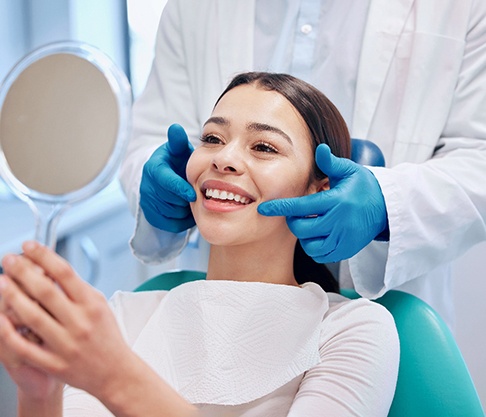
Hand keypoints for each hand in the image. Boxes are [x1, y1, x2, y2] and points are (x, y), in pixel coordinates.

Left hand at [0, 242, 133, 399]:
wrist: (114, 372)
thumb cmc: (107, 336)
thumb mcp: (101, 305)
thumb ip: (78, 289)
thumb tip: (52, 269)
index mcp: (92, 305)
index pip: (65, 273)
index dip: (44, 256)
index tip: (29, 246)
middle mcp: (79, 322)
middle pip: (46, 291)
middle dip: (23, 272)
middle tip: (9, 259)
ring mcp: (66, 344)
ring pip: (33, 316)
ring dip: (13, 296)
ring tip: (1, 282)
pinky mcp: (54, 364)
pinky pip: (25, 347)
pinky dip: (9, 332)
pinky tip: (0, 318)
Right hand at [140, 124, 195, 232]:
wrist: (166, 178)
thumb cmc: (177, 162)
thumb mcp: (178, 151)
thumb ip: (178, 142)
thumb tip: (175, 128)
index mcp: (154, 169)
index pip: (165, 181)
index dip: (179, 189)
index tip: (193, 194)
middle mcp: (147, 186)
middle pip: (170, 200)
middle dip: (185, 199)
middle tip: (197, 195)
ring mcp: (147, 202)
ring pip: (171, 214)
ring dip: (185, 210)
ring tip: (192, 201)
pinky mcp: (151, 216)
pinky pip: (170, 224)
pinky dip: (182, 221)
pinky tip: (187, 210)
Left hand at [258, 144, 387, 262]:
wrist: (386, 208)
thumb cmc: (363, 186)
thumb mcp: (349, 171)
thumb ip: (331, 163)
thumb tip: (320, 148)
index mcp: (336, 201)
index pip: (301, 207)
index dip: (280, 208)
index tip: (264, 209)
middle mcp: (339, 222)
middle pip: (302, 229)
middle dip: (294, 221)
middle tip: (299, 214)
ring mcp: (343, 239)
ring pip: (310, 245)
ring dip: (304, 236)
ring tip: (311, 224)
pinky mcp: (347, 250)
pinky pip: (321, 255)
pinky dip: (315, 247)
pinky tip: (319, 235)